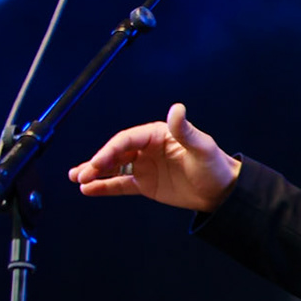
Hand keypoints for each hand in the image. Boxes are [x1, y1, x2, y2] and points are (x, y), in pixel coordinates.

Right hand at [68, 103, 239, 211]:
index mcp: (157, 134)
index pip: (127, 140)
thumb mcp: (201, 148)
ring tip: (77, 179)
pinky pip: (120, 184)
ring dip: (95, 173)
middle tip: (81, 175)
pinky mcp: (145, 183)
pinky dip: (104, 186)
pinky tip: (88, 190)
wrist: (224, 191)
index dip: (109, 151)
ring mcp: (144, 166)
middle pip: (116, 153)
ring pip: (114, 168)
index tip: (97, 163)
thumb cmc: (215, 166)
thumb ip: (185, 130)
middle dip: (96, 163)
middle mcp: (147, 148)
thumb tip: (177, 108)